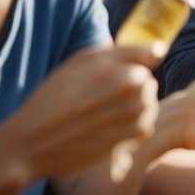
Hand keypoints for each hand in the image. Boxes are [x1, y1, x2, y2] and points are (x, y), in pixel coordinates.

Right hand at [3, 45, 160, 178]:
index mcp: (119, 65)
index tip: (118, 71)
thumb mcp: (79, 63)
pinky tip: (106, 128)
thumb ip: (121, 52)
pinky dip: (130, 127)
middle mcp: (131, 87)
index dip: (136, 61)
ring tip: (101, 114)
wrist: (33, 143)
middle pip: (148, 80)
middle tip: (99, 98)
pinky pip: (145, 125)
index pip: (155, 53)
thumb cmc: (52, 99)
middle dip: (132, 86)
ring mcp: (135, 112)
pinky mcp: (133, 134)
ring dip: (133, 107)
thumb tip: (160, 50)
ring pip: (149, 102)